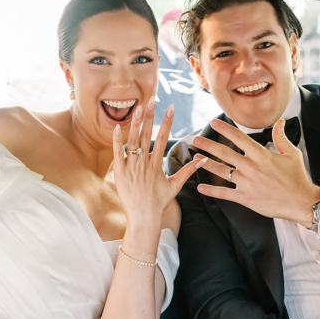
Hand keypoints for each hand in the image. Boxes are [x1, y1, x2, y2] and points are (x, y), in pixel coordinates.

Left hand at [112, 100, 204, 226]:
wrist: (143, 218)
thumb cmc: (159, 203)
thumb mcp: (175, 186)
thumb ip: (188, 171)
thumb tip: (202, 160)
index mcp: (157, 165)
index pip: (163, 138)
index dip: (167, 122)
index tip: (170, 108)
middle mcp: (144, 164)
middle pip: (147, 135)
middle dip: (150, 116)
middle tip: (152, 100)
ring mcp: (131, 168)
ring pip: (132, 141)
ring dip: (135, 123)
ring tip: (137, 107)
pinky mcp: (119, 173)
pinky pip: (117, 154)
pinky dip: (117, 140)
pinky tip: (117, 126)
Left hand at [193, 119, 319, 226]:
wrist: (301, 202)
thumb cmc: (297, 177)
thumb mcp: (291, 154)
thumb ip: (281, 137)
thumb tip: (280, 121)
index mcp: (261, 154)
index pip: (239, 137)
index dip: (225, 128)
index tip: (213, 123)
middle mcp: (251, 167)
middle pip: (225, 152)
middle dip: (208, 145)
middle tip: (195, 139)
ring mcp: (247, 183)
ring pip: (222, 171)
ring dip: (207, 164)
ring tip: (196, 158)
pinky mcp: (245, 198)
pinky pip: (224, 193)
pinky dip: (211, 190)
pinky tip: (201, 187)